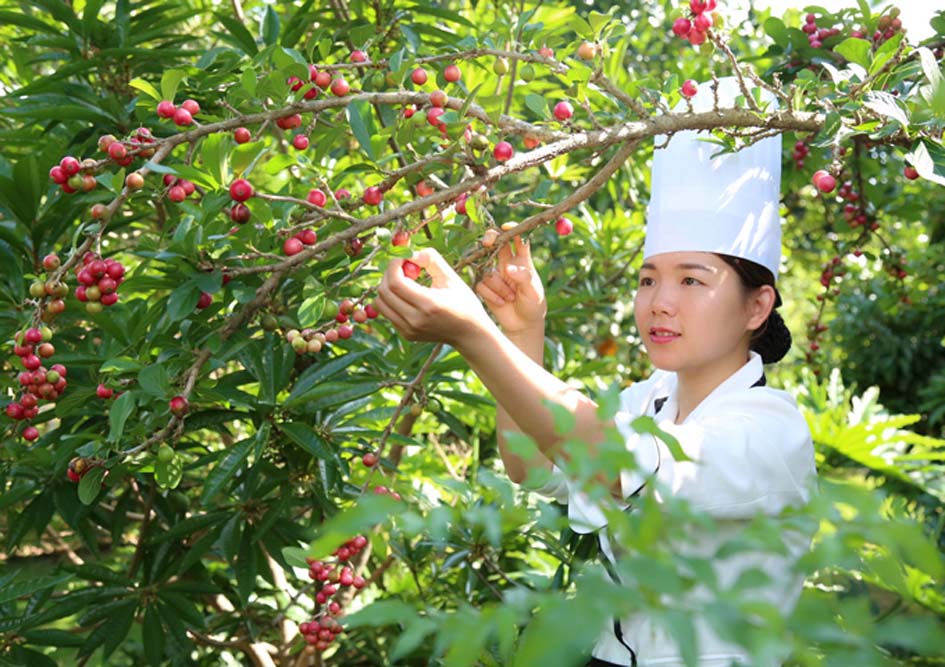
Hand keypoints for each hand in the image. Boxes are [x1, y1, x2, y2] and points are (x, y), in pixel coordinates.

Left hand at [374, 248, 493, 348]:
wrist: (470, 333)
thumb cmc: (464, 303)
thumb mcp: (452, 277)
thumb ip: (431, 260)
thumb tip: (411, 253)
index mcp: (429, 304)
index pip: (395, 282)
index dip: (393, 264)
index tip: (402, 256)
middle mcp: (415, 320)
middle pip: (383, 291)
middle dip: (389, 273)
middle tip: (403, 267)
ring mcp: (408, 330)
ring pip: (380, 303)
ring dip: (387, 287)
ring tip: (404, 281)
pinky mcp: (406, 334)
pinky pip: (387, 312)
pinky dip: (391, 299)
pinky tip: (407, 295)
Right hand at [474, 234, 545, 336]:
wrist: (523, 325)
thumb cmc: (533, 306)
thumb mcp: (534, 292)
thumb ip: (524, 278)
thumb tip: (509, 268)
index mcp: (523, 261)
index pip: (518, 239)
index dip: (513, 229)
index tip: (506, 227)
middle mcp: (508, 264)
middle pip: (496, 243)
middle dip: (490, 239)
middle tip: (487, 243)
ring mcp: (496, 275)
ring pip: (488, 271)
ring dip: (499, 286)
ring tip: (511, 298)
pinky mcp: (486, 288)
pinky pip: (481, 285)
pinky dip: (491, 295)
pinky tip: (502, 303)